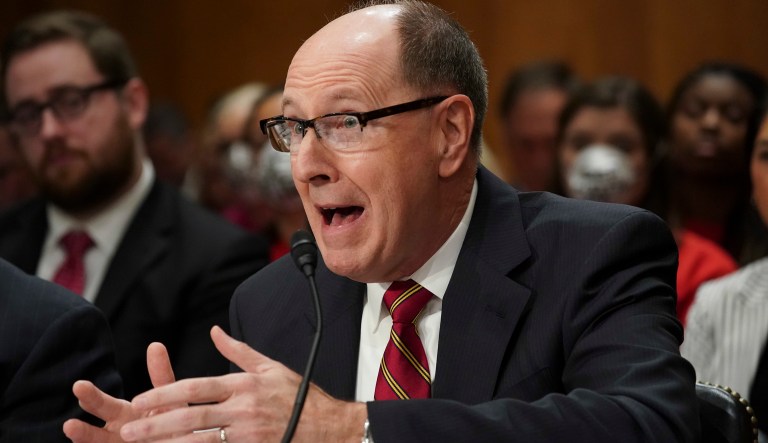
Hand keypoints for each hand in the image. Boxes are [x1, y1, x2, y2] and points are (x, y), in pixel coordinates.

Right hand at [63, 342, 177, 441]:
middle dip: (83, 428)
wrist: (182, 441)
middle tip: (69, 423)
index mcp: (125, 413)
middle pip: (95, 431)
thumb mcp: (169, 397)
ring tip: (72, 431)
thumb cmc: (173, 419)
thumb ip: (161, 375)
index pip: (102, 404)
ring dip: (85, 440)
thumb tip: (155, 344)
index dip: (91, 397)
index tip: (78, 386)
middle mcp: (117, 432)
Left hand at [119, 326, 366, 441]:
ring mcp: (247, 433)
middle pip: (192, 417)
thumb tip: (214, 331)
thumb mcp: (270, 367)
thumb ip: (238, 350)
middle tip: (129, 430)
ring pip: (200, 441)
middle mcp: (243, 409)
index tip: (141, 399)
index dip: (166, 394)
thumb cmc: (299, 396)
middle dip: (157, 424)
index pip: (197, 388)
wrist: (327, 426)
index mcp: (244, 385)